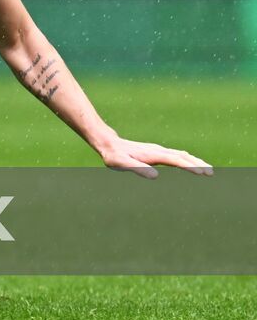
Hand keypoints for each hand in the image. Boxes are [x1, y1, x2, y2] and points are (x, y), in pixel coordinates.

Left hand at [97, 135, 211, 178]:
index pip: (176, 160)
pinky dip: (187, 159)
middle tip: (211, 173)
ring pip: (181, 155)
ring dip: (194, 161)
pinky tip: (190, 163)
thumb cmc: (113, 156)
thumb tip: (155, 176)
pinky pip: (176, 155)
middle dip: (197, 164)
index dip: (189, 166)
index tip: (202, 172)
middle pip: (182, 156)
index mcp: (153, 154)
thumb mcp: (121, 163)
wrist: (108, 143)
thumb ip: (137, 169)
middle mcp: (158, 150)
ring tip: (207, 169)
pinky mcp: (156, 152)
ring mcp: (157, 150)